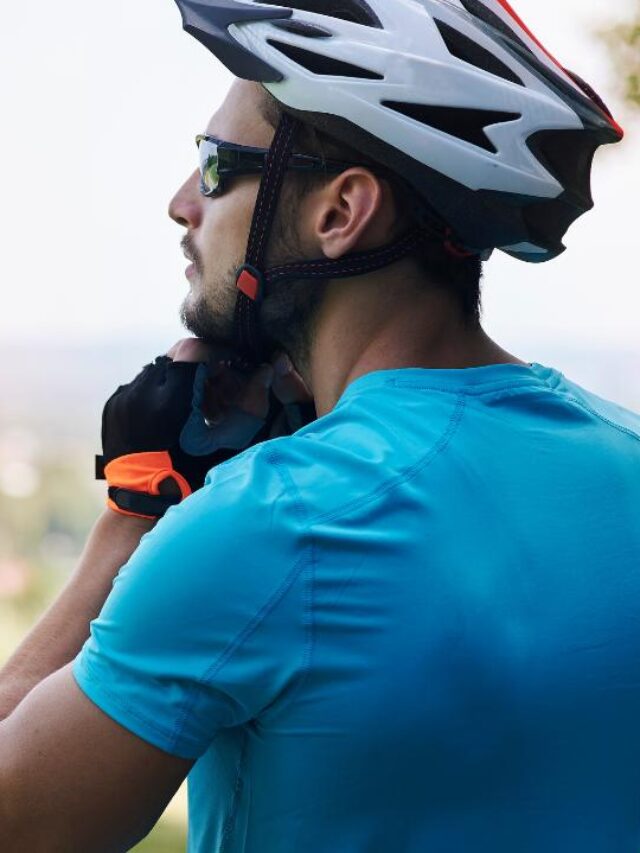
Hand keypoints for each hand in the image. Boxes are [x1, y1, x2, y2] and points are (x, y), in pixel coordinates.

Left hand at [97, 339, 314, 519]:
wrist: (142, 504)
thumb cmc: (191, 478)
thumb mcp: (228, 444)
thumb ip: (250, 406)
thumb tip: (266, 372)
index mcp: (170, 401)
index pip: (194, 351)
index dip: (216, 352)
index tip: (230, 363)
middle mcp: (141, 394)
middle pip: (175, 356)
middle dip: (199, 365)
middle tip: (217, 383)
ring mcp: (123, 399)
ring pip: (157, 369)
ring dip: (179, 378)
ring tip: (195, 405)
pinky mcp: (113, 407)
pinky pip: (140, 386)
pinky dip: (159, 392)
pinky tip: (171, 416)